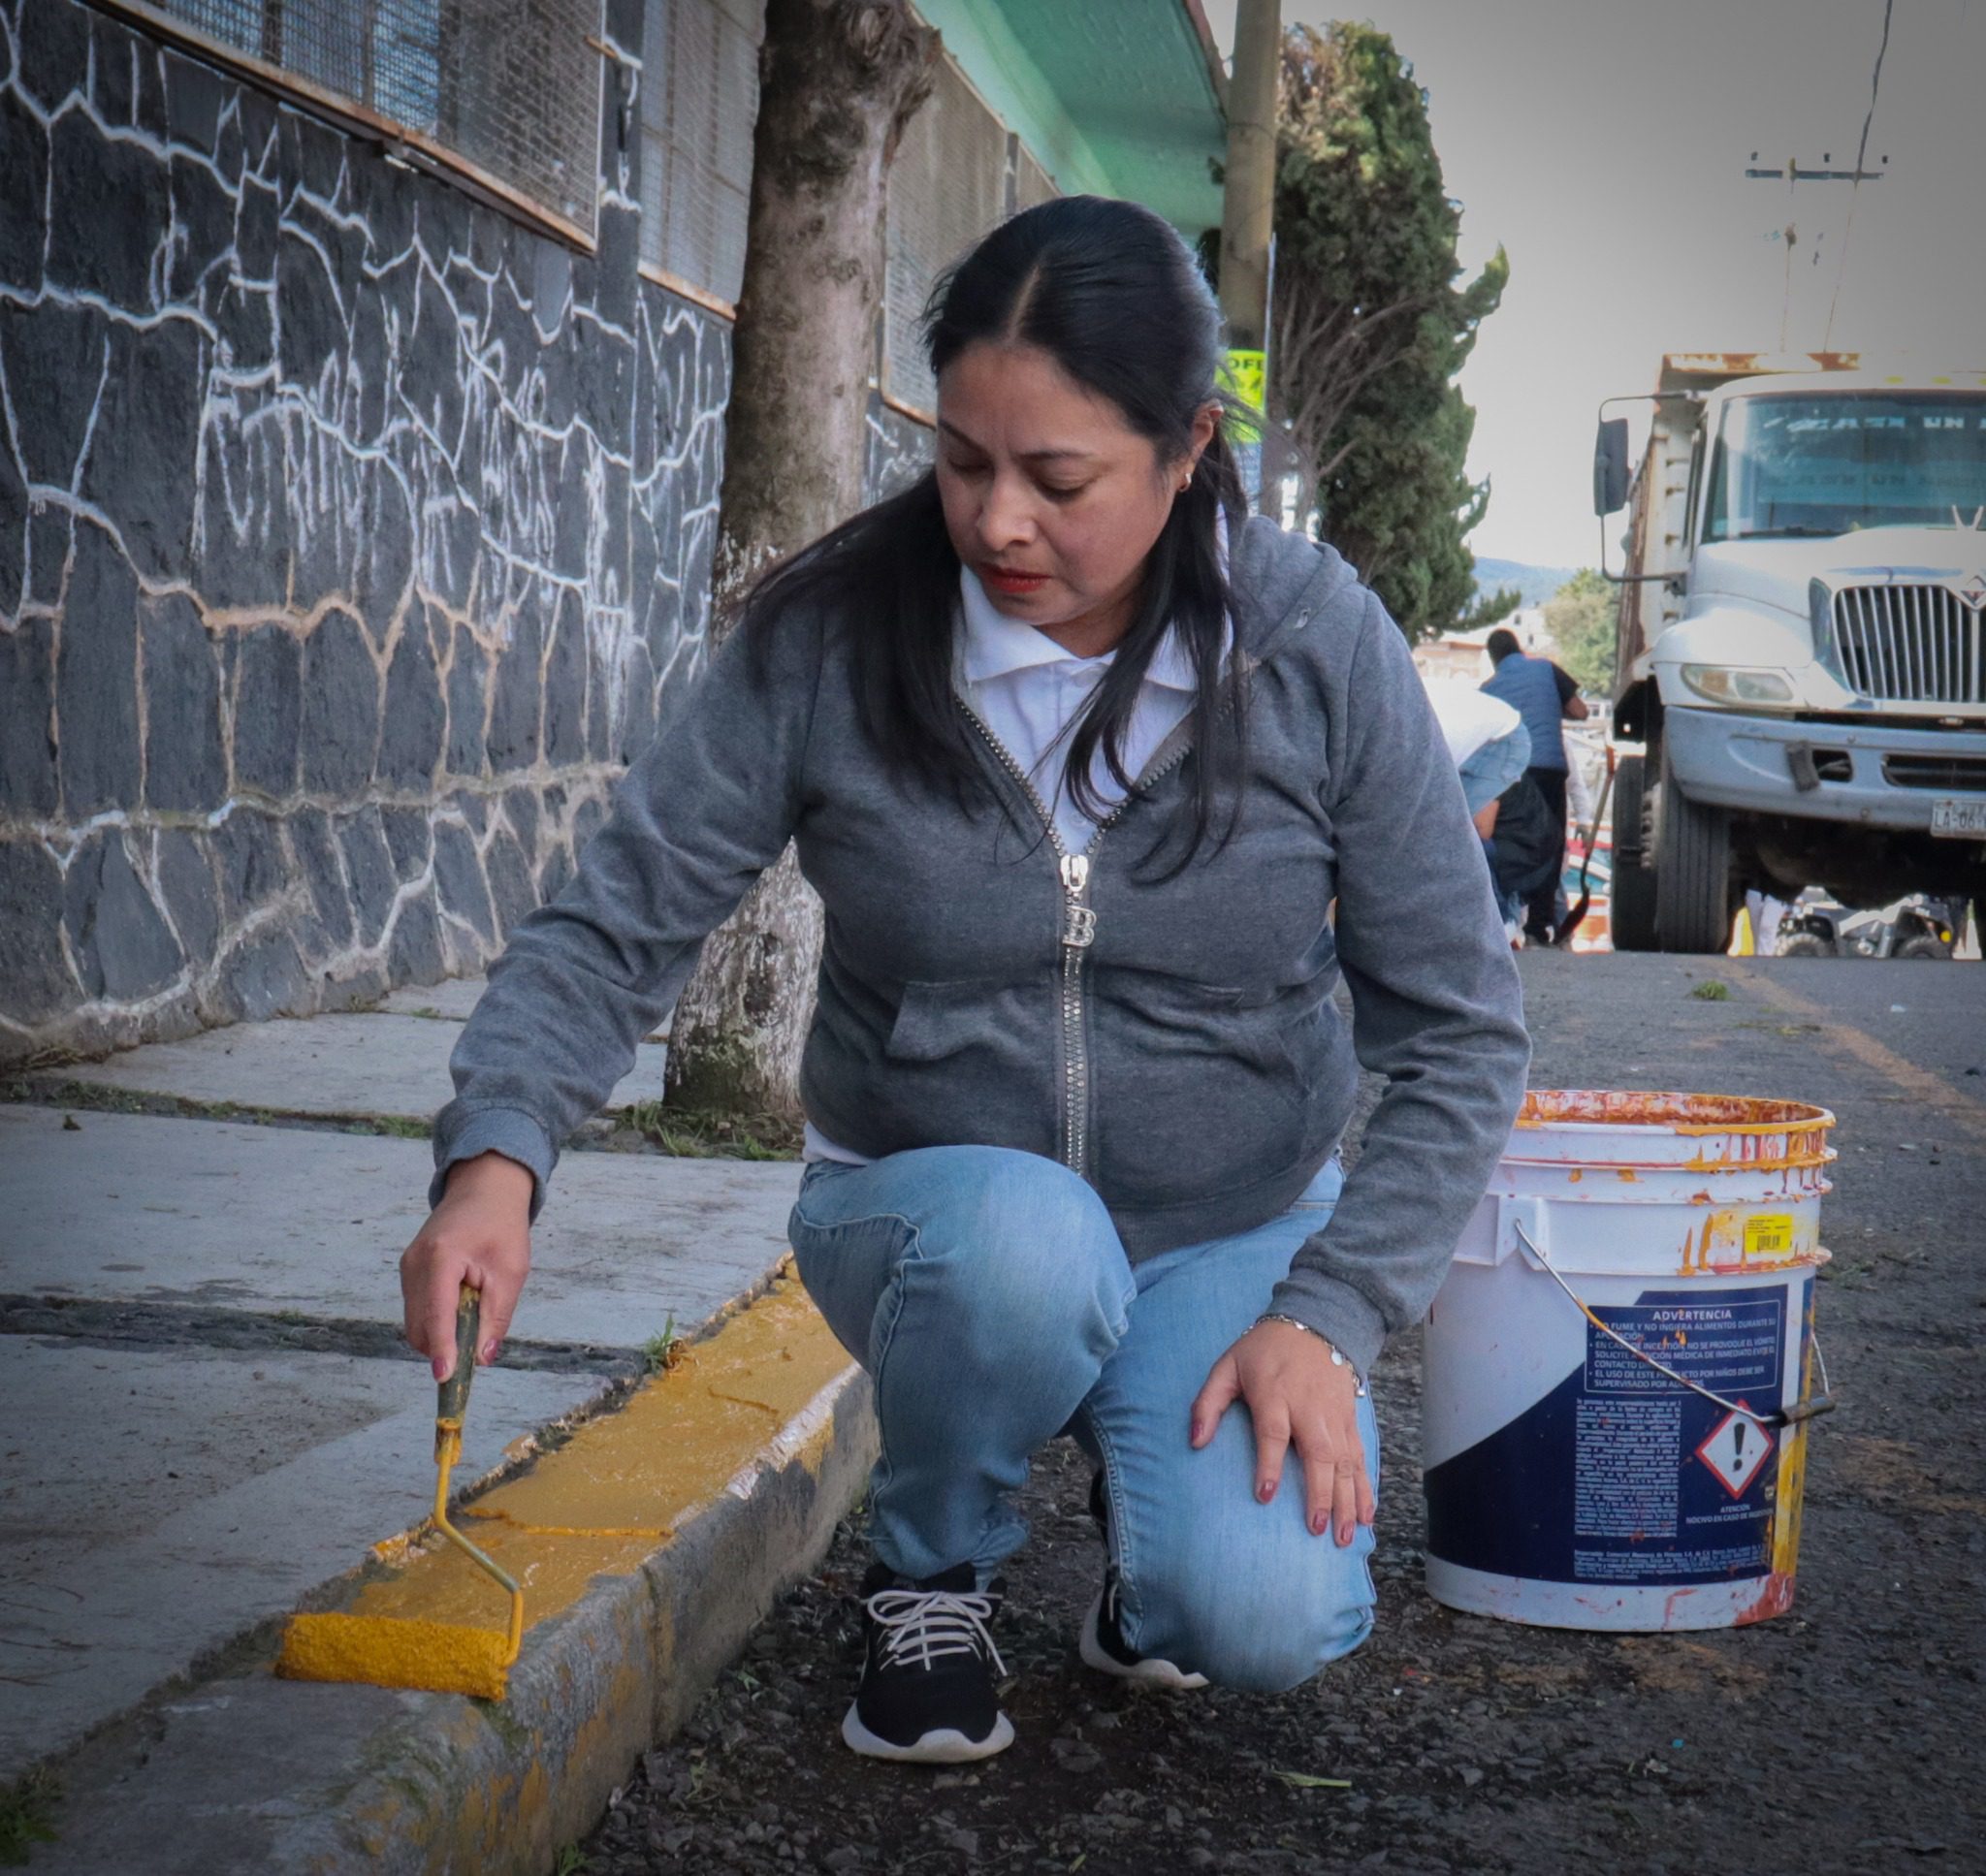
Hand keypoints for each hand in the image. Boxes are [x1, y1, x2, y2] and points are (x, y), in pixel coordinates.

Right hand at [399, 1153, 534, 1380]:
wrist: (485, 1189)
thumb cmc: (501, 1225)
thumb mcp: (510, 1272)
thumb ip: (495, 1317)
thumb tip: (481, 1359)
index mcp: (441, 1258)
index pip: (436, 1315)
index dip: (442, 1350)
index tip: (446, 1379)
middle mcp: (415, 1264)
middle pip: (420, 1326)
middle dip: (443, 1346)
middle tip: (475, 1351)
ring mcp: (407, 1267)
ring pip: (416, 1322)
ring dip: (441, 1333)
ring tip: (475, 1312)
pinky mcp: (409, 1271)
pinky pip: (418, 1309)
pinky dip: (437, 1319)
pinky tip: (462, 1305)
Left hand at [1189, 1320, 1374, 1545]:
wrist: (1318, 1321)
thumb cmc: (1265, 1350)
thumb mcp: (1228, 1365)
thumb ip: (1208, 1403)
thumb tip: (1195, 1442)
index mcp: (1275, 1394)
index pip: (1273, 1433)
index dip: (1269, 1465)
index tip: (1265, 1496)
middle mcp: (1310, 1408)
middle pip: (1319, 1454)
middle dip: (1320, 1494)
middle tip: (1317, 1529)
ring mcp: (1335, 1416)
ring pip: (1345, 1462)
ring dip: (1347, 1501)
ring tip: (1345, 1536)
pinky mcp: (1351, 1421)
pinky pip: (1361, 1458)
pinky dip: (1365, 1487)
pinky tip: (1367, 1514)